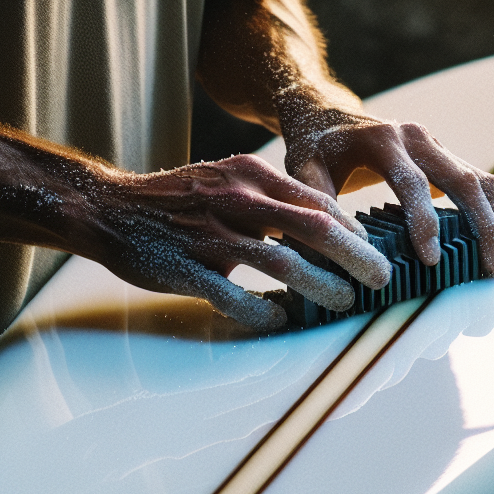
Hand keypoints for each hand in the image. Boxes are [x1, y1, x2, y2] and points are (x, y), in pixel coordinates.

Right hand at [84, 154, 392, 330]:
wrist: (110, 209)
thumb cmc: (179, 200)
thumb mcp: (228, 182)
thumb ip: (271, 200)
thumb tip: (325, 227)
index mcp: (249, 175)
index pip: (316, 201)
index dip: (352, 229)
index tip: (375, 250)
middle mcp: (235, 199)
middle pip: (311, 227)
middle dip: (354, 256)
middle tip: (382, 278)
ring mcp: (209, 233)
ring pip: (280, 261)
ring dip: (319, 285)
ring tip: (344, 302)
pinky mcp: (185, 267)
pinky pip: (231, 293)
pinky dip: (259, 307)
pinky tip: (278, 317)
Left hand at [280, 108, 493, 272]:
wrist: (325, 112)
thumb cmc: (313, 147)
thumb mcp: (302, 169)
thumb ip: (317, 202)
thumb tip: (341, 247)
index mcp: (384, 140)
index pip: (412, 183)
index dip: (423, 223)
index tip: (431, 262)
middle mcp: (419, 138)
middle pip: (464, 181)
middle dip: (484, 226)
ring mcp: (438, 145)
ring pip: (483, 181)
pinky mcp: (446, 158)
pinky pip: (482, 183)